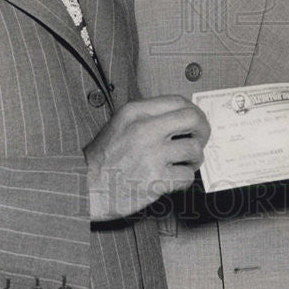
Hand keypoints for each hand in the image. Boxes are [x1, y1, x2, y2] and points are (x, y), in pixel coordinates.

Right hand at [84, 95, 209, 219]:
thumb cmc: (103, 158)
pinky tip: (175, 178)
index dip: (193, 111)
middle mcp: (144, 130)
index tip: (195, 120)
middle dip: (203, 130)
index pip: (179, 101)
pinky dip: (185, 179)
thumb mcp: (120, 123)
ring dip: (195, 158)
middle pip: (193, 119)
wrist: (85, 187)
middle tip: (200, 139)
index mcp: (136, 112)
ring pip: (194, 149)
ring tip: (185, 163)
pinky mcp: (155, 181)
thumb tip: (180, 116)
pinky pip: (186, 176)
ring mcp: (151, 156)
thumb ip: (148, 115)